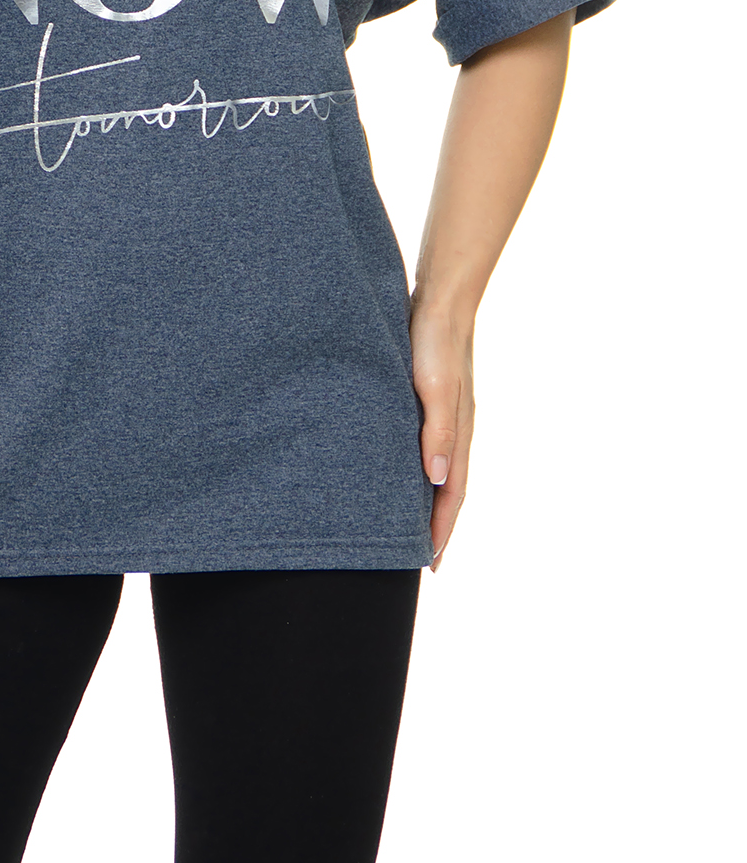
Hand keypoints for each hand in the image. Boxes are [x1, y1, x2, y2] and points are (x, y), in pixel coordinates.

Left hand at [409, 304, 474, 570]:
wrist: (440, 299)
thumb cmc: (435, 343)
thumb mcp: (435, 389)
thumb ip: (436, 432)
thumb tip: (436, 480)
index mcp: (458, 433)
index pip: (452, 493)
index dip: (441, 528)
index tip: (430, 563)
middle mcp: (454, 429)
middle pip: (448, 488)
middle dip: (438, 524)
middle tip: (421, 558)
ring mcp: (445, 414)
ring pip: (438, 468)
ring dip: (429, 500)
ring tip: (412, 524)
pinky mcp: (431, 399)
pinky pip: (427, 445)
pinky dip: (419, 468)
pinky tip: (403, 469)